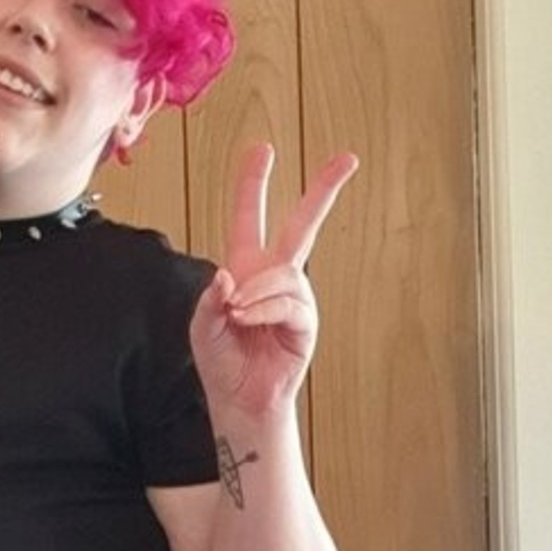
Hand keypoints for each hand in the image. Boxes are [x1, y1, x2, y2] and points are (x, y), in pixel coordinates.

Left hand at [189, 143, 358, 419]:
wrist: (240, 401)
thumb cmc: (222, 363)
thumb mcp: (202, 328)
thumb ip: (209, 301)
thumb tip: (227, 277)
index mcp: (247, 268)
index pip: (250, 216)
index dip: (253, 183)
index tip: (262, 149)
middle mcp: (275, 276)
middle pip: (303, 224)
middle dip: (323, 190)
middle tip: (348, 159)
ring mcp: (294, 298)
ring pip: (283, 273)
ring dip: (256, 292)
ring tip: (238, 316)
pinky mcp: (305, 322)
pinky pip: (290, 302)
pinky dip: (265, 309)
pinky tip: (250, 321)